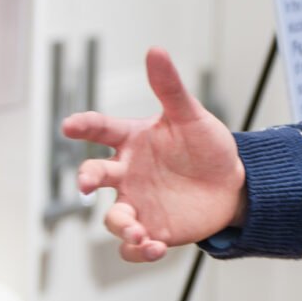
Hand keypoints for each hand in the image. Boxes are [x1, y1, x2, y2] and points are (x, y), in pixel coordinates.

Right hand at [61, 47, 248, 261]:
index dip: (84, 126)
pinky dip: (138, 250)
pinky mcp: (151, 230)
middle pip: (96, 174)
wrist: (231, 185)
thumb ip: (170, 88)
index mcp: (132, 141)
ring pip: (112, 217)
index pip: (101, 129)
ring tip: (137, 231)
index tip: (70, 125)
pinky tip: (155, 247)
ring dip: (120, 225)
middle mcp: (127, 172)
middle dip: (88, 178)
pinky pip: (132, 246)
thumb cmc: (207, 147)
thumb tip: (156, 50)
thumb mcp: (192, 116)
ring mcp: (137, 203)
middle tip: (88, 183)